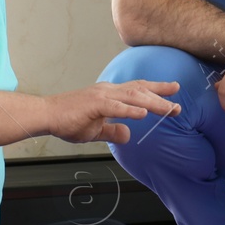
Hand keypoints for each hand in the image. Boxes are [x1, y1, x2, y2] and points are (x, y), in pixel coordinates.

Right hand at [45, 80, 180, 143]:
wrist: (46, 115)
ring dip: (153, 103)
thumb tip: (128, 135)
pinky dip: (130, 110)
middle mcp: (108, 91)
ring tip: (169, 109)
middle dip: (161, 96)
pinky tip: (143, 114)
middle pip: (140, 90)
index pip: (137, 89)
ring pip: (133, 96)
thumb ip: (113, 131)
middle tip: (178, 105)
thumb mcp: (96, 130)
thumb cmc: (68, 121)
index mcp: (110, 94)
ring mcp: (101, 95)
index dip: (157, 90)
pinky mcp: (93, 104)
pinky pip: (115, 106)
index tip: (174, 93)